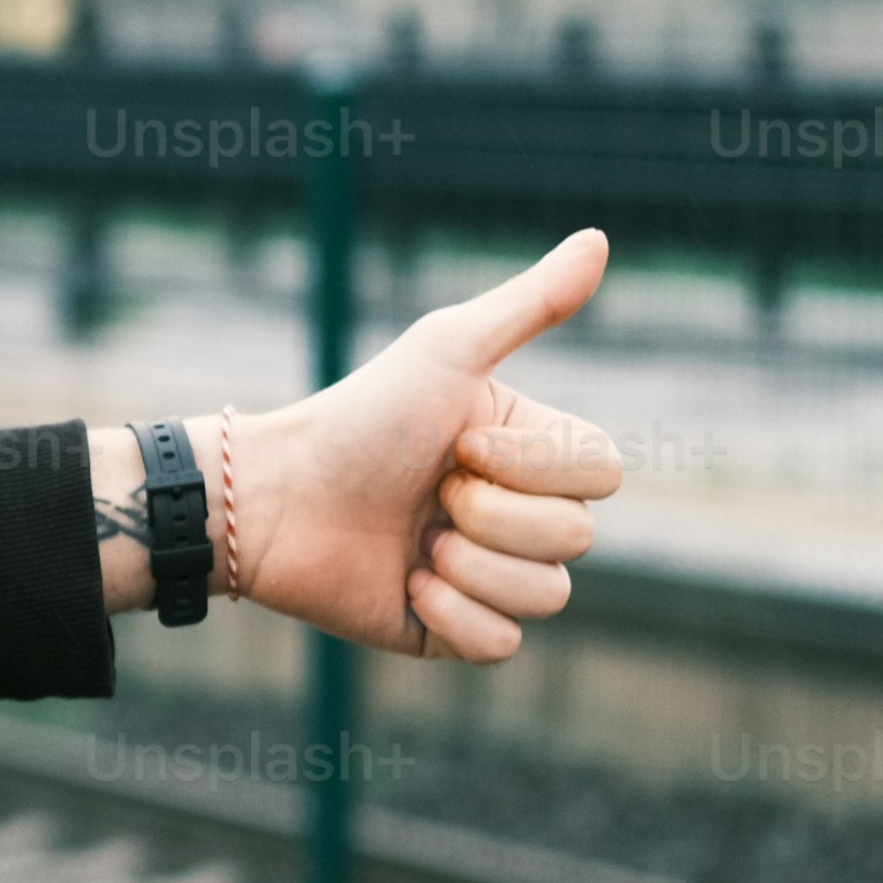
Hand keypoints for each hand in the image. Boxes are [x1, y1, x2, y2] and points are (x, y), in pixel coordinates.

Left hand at [226, 227, 628, 659]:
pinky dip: (453, 616)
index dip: (538, 467)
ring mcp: (490, 575)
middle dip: (494, 515)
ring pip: (548, 596)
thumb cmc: (359, 417)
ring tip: (415, 541)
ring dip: (472, 567)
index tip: (462, 441)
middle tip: (429, 491)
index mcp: (532, 451)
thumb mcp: (446, 351)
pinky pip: (503, 646)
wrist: (278, 499)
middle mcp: (521, 514)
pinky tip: (406, 584)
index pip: (603, 475)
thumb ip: (531, 303)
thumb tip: (603, 237)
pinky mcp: (454, 632)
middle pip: (577, 538)